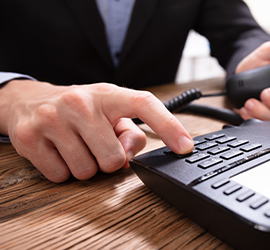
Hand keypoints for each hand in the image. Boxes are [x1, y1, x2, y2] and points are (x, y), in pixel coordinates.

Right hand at [0, 80, 193, 181]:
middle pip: (114, 159)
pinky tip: (58, 151)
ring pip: (87, 172)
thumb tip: (129, 157)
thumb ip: (129, 133)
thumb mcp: (109, 112)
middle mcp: (80, 103)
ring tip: (76, 146)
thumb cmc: (79, 110)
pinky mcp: (30, 139)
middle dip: (109, 160)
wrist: (28, 101)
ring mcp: (53, 119)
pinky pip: (61, 176)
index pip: (144, 104)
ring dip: (85, 166)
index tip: (186, 146)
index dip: (169, 126)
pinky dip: (63, 171)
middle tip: (96, 144)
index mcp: (107, 94)